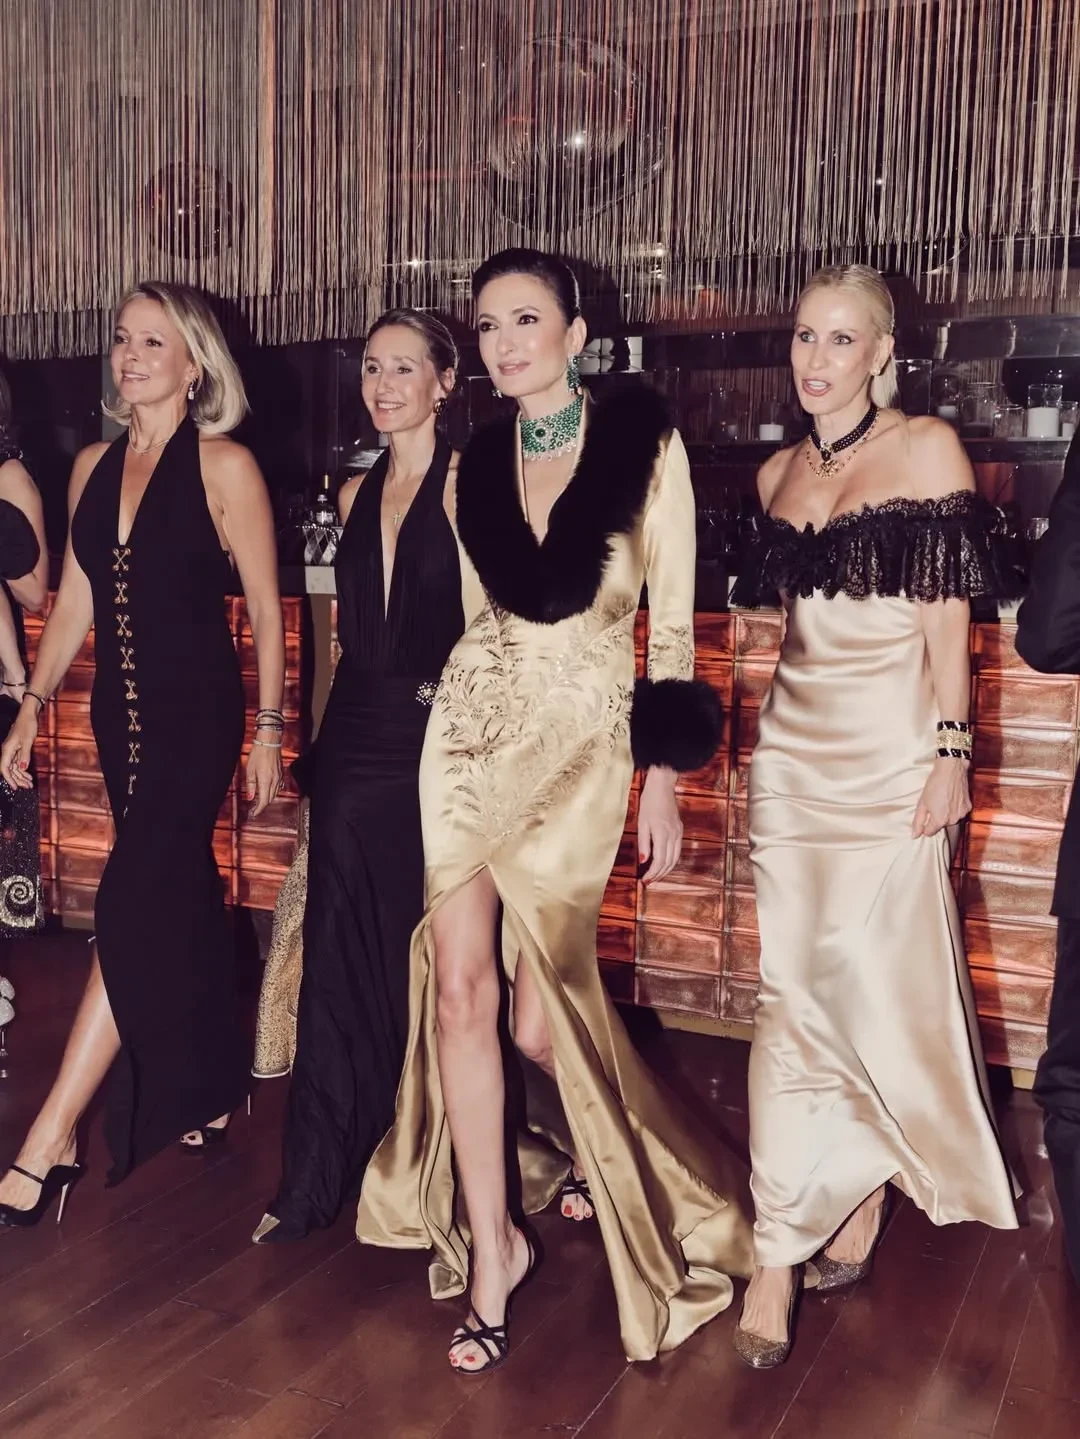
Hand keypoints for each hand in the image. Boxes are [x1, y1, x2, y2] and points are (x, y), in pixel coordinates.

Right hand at [0, 702, 38, 789]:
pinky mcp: (17, 749)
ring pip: (14, 767)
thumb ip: (25, 755)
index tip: (15, 787)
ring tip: (30, 783)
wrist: (29, 714)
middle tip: (27, 787)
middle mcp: (7, 751)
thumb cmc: (27, 725)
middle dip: (18, 780)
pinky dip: (23, 770)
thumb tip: (22, 768)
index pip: (4, 768)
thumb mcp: (28, 741)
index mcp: (7, 750)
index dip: (9, 779)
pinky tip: (28, 775)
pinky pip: (18, 763)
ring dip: (21, 776)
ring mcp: (12, 751)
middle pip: (9, 770)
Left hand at [245, 742, 282, 817]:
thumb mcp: (249, 770)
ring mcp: (279, 777)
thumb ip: (250, 785)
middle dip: (262, 805)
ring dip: (268, 799)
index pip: (263, 800)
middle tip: (255, 807)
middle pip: (270, 799)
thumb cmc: (258, 753)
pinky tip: (269, 791)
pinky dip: (273, 792)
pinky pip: (279, 787)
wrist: (269, 743)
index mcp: (265, 781)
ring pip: (275, 794)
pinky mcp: (281, 774)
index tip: (254, 813)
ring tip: (260, 800)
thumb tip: (250, 796)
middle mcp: (274, 781)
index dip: (259, 809)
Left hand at [638, 766, 682, 883]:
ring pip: (675, 858)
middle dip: (659, 874)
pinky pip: (677, 850)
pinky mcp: (680, 829)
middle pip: (668, 862)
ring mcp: (678, 832)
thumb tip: (644, 861)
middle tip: (649, 882)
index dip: (652, 873)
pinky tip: (664, 863)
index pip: (659, 861)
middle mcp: (673, 835)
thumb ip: (643, 843)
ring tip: (656, 876)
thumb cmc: (649, 802)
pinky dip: (671, 860)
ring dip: (666, 870)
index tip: (644, 881)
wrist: (662, 786)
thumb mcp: (642, 822)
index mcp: (662, 834)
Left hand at [912, 756, 970, 836]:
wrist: (951, 769)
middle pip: (941, 826)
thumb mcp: (922, 802)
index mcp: (939, 820)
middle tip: (934, 803)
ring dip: (946, 814)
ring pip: (950, 820)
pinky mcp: (968, 807)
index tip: (925, 815)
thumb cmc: (934, 784)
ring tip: (943, 799)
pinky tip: (951, 797)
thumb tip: (914, 836)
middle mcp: (952, 820)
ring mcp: (962, 814)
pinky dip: (954, 808)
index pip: (929, 832)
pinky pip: (959, 813)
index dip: (925, 825)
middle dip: (936, 818)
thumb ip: (918, 821)